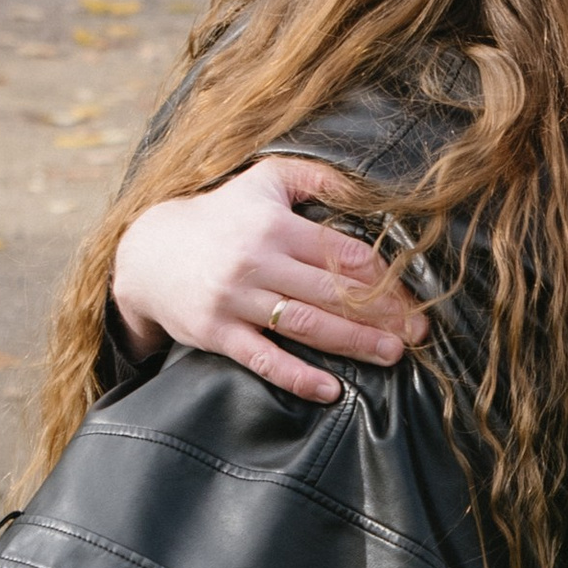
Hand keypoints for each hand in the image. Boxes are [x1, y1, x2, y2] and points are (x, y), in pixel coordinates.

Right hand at [109, 156, 426, 405]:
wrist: (148, 253)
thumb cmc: (220, 216)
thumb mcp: (262, 181)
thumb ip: (315, 177)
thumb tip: (366, 185)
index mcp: (274, 224)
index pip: (341, 252)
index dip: (382, 276)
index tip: (413, 295)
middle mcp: (255, 260)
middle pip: (331, 291)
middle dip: (382, 313)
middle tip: (419, 331)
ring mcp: (234, 299)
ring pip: (305, 325)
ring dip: (354, 342)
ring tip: (393, 354)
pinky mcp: (216, 332)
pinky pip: (263, 359)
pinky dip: (298, 376)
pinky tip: (332, 390)